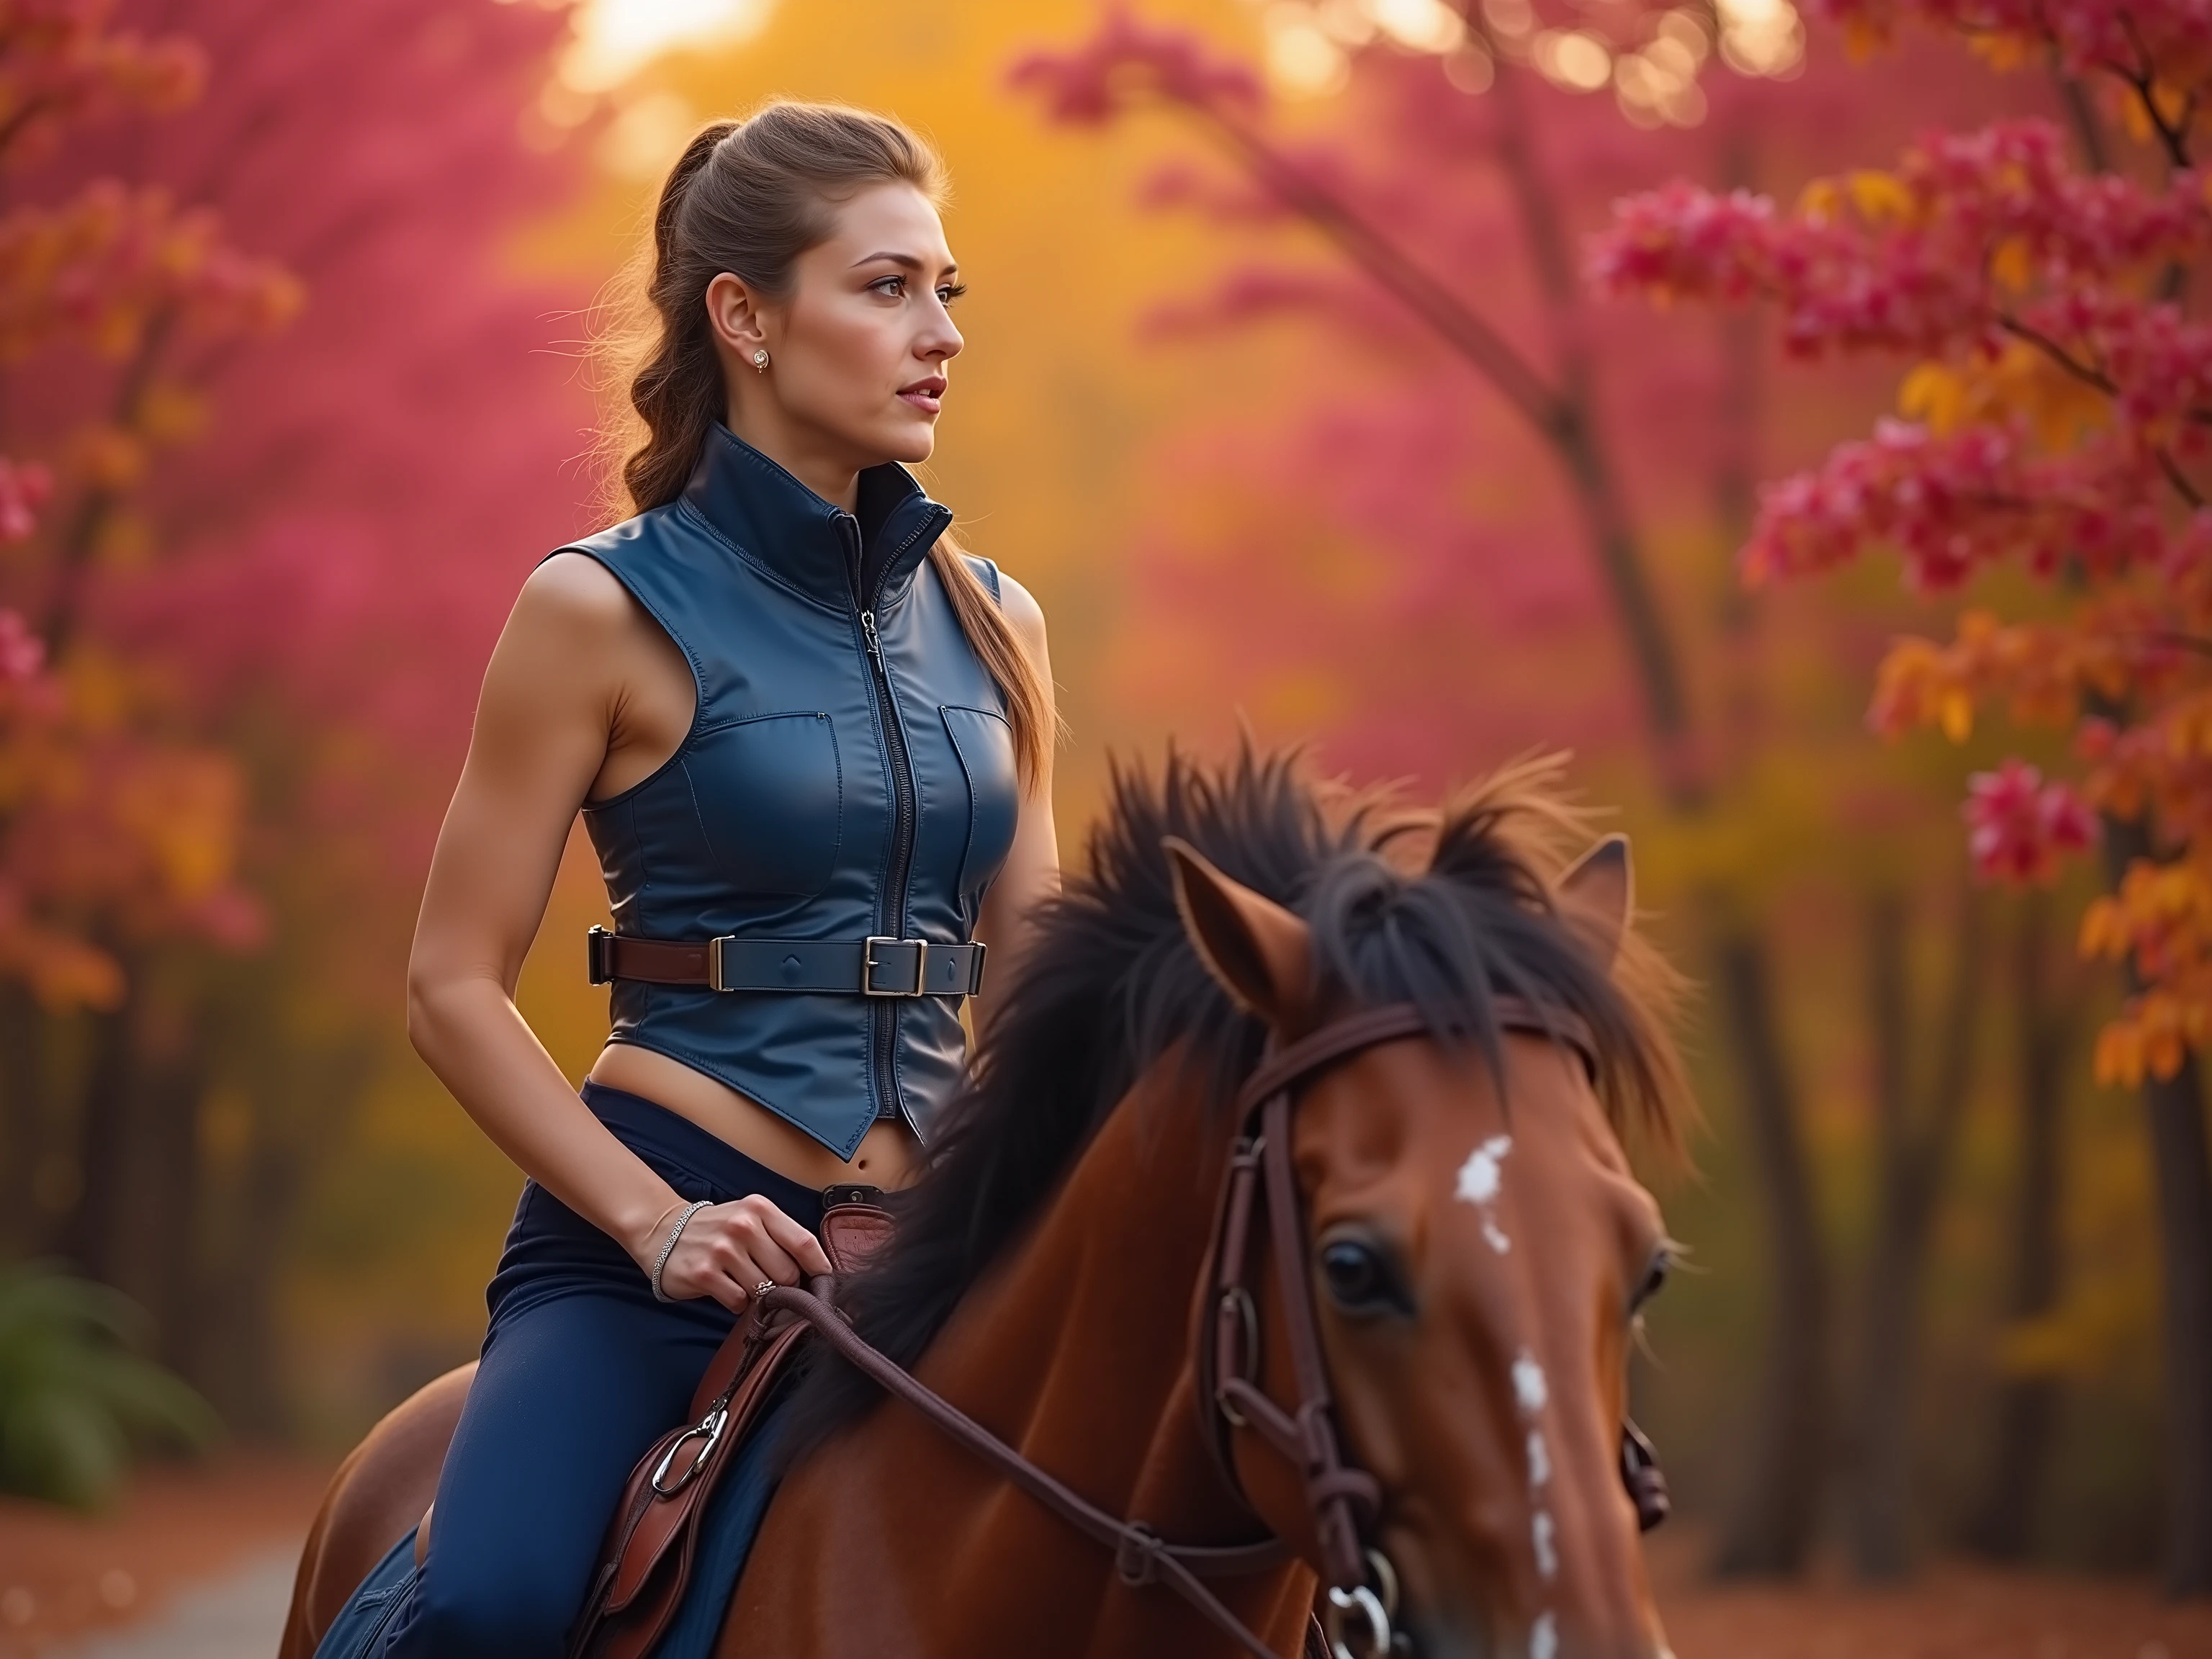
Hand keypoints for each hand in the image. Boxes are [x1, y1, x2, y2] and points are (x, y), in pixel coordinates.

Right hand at [645, 1194, 832, 1310]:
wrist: (663, 1230)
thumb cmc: (717, 1228)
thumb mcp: (750, 1217)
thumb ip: (781, 1235)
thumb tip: (817, 1270)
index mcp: (759, 1209)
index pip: (804, 1242)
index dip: (820, 1268)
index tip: (825, 1283)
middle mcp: (742, 1226)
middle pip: (788, 1273)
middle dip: (785, 1284)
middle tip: (771, 1282)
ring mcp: (722, 1250)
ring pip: (764, 1291)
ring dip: (759, 1295)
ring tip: (744, 1281)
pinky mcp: (704, 1274)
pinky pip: (739, 1302)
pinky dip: (738, 1302)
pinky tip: (726, 1288)